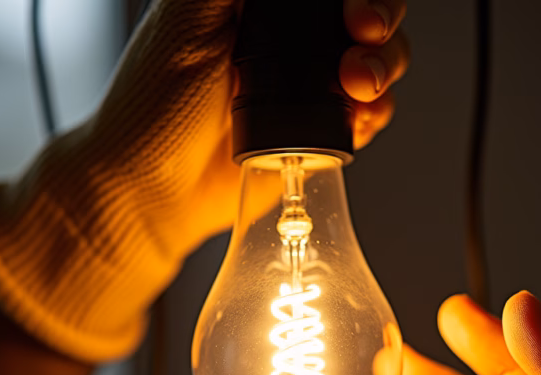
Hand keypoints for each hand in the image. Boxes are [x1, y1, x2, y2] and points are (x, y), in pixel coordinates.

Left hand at [96, 0, 409, 250]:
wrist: (156, 191)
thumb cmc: (156, 106)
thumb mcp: (187, 16)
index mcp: (257, 3)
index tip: (353, 10)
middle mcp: (286, 39)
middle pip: (363, 13)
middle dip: (380, 19)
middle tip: (364, 36)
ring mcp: (305, 87)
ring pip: (375, 59)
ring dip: (384, 66)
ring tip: (359, 88)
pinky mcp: (318, 133)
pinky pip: (368, 113)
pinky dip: (375, 112)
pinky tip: (358, 120)